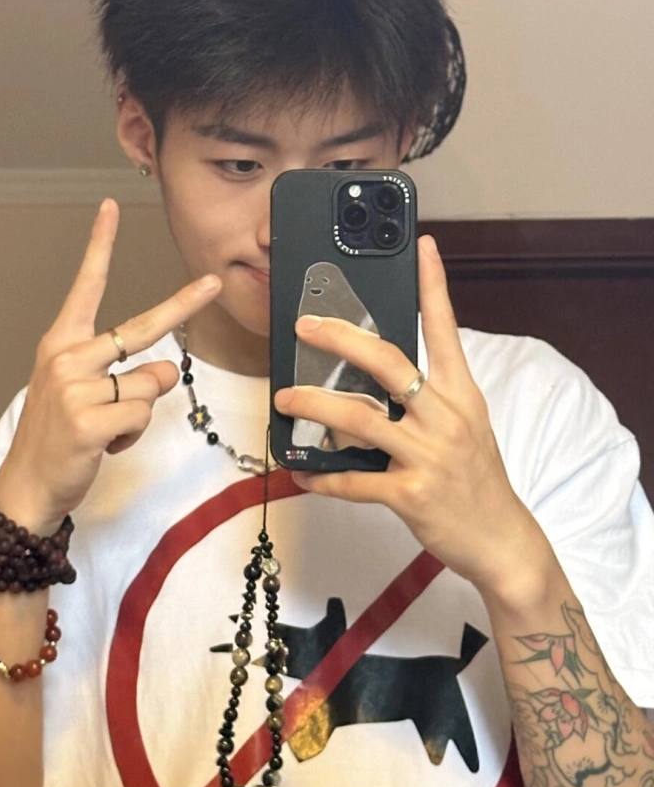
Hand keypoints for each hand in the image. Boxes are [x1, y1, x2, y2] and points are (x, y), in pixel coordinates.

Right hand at [0, 199, 220, 534]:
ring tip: (107, 427)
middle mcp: (67, 357)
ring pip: (150, 383)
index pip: (87, 286)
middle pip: (142, 327)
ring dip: (139, 411)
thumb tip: (164, 370)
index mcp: (63, 344)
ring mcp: (76, 388)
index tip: (110, 209)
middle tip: (213, 281)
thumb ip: (124, 374)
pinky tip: (105, 444)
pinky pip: (141, 415)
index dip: (100, 246)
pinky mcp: (88, 421)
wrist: (27, 485)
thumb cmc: (58, 436)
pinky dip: (133, 434)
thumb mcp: (82, 395)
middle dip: (183, 305)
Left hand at [273, 235, 546, 594]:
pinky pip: (355, 480)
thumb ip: (429, 397)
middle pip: (388, 363)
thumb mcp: (466, 425)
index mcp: (461, 394)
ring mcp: (428, 456)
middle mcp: (445, 418)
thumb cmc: (477, 478)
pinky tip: (301, 473)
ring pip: (360, 420)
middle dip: (341, 340)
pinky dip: (323, 477)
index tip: (424, 246)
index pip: (445, 329)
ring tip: (284, 399)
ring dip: (314, 406)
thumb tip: (376, 377)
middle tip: (305, 326)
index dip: (433, 285)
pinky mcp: (411, 495)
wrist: (502, 539)